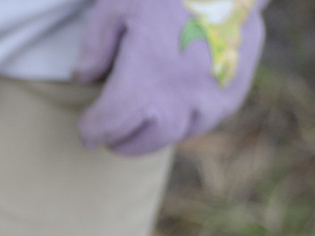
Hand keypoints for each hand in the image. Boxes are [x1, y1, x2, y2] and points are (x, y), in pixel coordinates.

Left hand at [75, 0, 266, 154]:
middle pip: (142, 142)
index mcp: (146, 74)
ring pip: (174, 136)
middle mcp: (179, 96)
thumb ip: (95, 46)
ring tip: (139, 124)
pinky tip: (172, 110)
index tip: (86, 131)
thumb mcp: (119, 6)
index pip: (109, 122)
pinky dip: (183, 122)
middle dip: (121, 142)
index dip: (91, 131)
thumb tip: (83, 78)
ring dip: (152, 136)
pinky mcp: (231, 96)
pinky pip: (202, 123)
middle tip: (109, 136)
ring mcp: (209, 100)